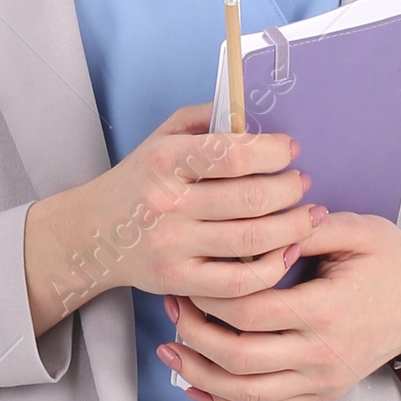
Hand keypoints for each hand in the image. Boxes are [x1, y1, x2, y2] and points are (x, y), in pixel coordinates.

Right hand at [23, 107, 325, 335]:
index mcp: (165, 160)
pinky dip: (272, 268)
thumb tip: (256, 117)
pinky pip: (238, 283)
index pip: (232, 154)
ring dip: (293, 227)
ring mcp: (173, 247)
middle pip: (250, 199)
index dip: (272, 151)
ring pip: (252, 241)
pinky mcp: (178, 282)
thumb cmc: (138, 181)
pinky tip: (287, 252)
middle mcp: (168, 204)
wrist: (92, 233)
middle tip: (302, 183)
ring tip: (309, 215)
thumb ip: (205, 121)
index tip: (290, 149)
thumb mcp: (161, 137)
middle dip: (290, 189)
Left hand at [158, 215, 400, 400]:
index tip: (189, 278)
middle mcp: (321, 354)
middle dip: (194, 333)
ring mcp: (321, 380)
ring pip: (245, 394)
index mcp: (325, 310)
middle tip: (172, 307)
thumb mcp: (354, 230)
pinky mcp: (321, 393)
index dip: (209, 297)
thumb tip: (253, 226)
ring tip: (170, 349)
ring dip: (200, 374)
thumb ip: (302, 230)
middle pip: (238, 357)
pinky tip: (196, 386)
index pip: (248, 311)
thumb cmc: (391, 260)